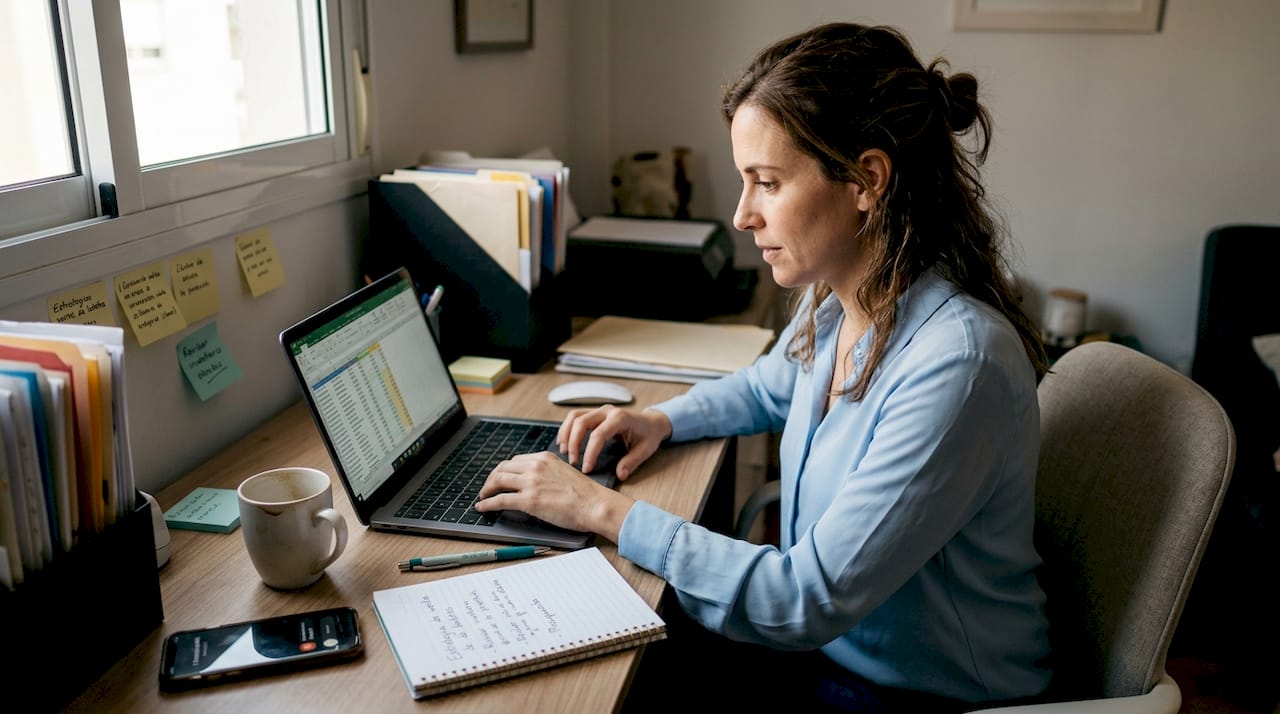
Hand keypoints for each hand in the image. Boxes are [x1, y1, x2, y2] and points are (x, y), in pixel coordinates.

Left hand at [476, 452, 635, 539]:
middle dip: (492, 478)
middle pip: (502, 468)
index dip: (504, 470)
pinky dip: (487, 504)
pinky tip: (482, 507)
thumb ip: (547, 473)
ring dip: (486, 489)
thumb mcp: (564, 473)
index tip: (500, 477)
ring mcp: (531, 482)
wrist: (595, 504)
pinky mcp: (528, 500)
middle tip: (487, 487)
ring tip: (483, 497)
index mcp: (544, 458)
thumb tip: (534, 483)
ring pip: (497, 481)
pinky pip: (500, 500)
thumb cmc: (586, 494)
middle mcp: (535, 466)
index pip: (515, 460)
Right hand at [557, 406, 671, 479]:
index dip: (590, 453)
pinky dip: (567, 429)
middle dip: (573, 443)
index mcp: (620, 418)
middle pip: (581, 422)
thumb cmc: (648, 435)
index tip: (586, 469)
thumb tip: (620, 474)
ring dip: (566, 434)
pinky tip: (564, 442)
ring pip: (574, 417)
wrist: (651, 423)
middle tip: (573, 462)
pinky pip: (575, 417)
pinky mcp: (594, 413)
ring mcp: (599, 410)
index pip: (598, 435)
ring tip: (564, 452)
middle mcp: (607, 411)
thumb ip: (632, 462)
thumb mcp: (645, 450)